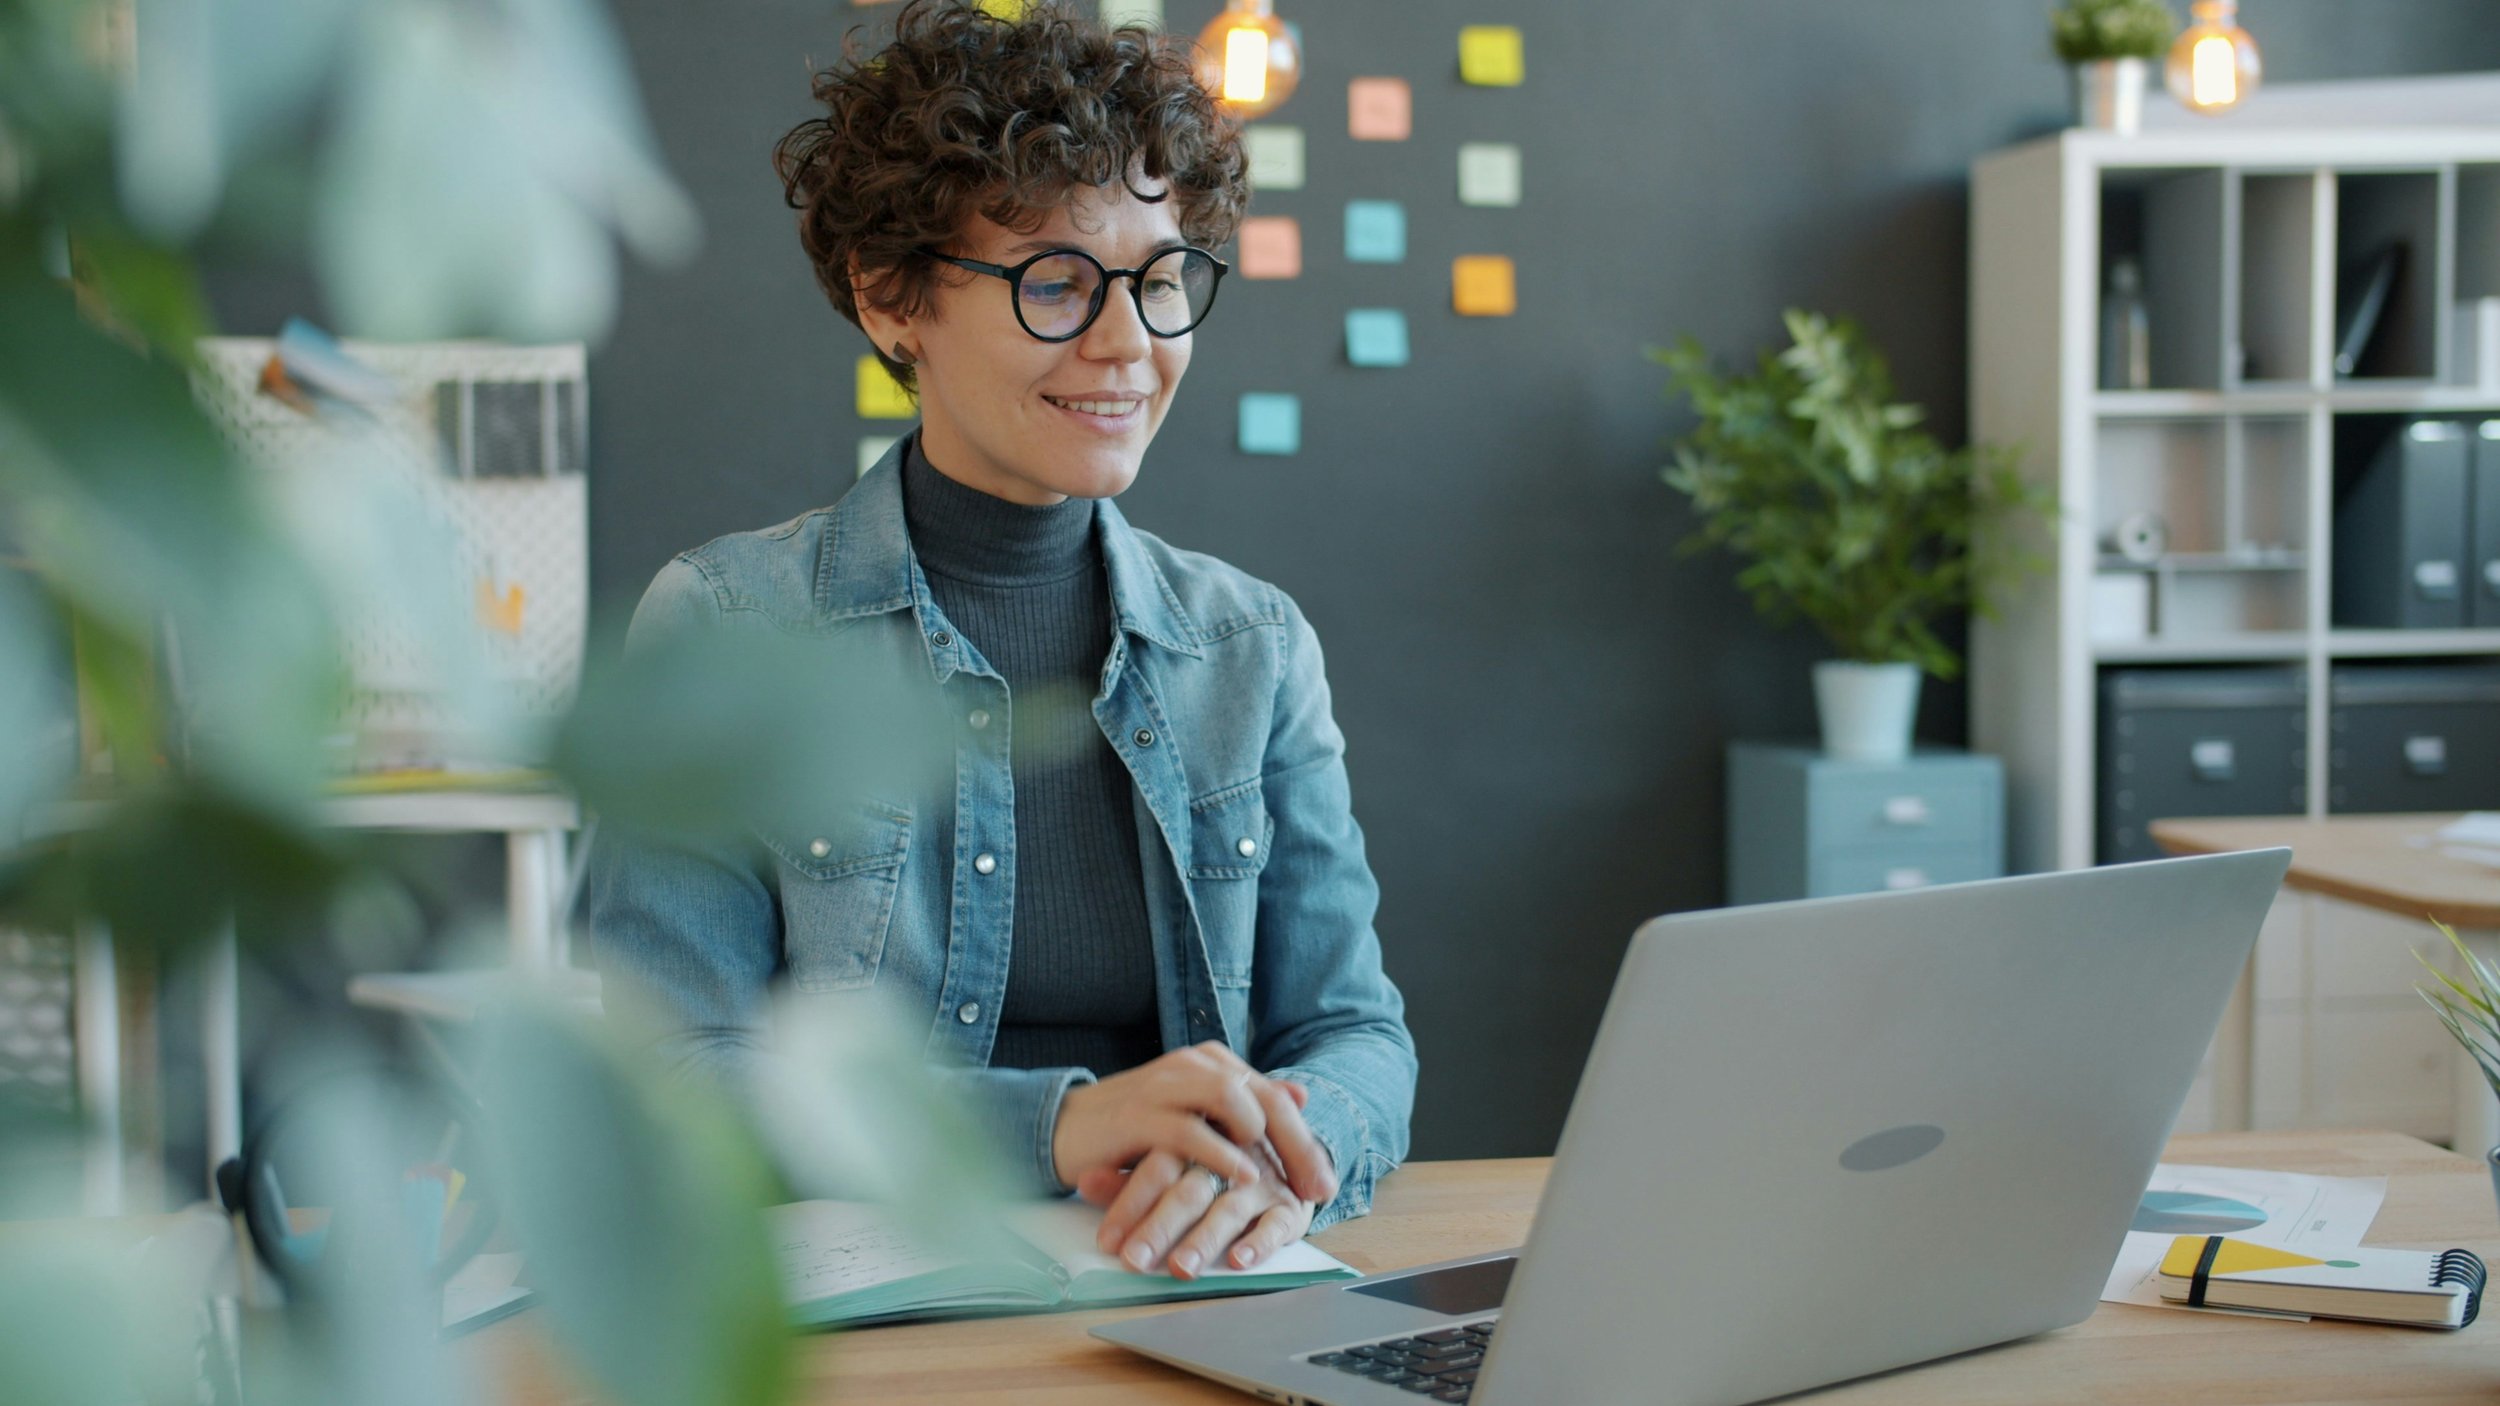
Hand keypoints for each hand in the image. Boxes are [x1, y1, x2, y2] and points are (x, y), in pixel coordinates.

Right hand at [1051, 1043, 1335, 1204]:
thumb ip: (1246, 1104)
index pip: (1275, 1098)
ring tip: (1280, 1178)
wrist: (1068, 1128)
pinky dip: (1222, 1154)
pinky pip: (1191, 1130)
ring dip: (1264, 1141)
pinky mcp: (1140, 1114)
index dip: (1305, 1142)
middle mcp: (1195, 1065)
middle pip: (1264, 1098)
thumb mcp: (1198, 1117)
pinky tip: (1242, 1175)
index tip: (1324, 1186)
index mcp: (1213, 1063)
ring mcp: (1167, 1085)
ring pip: (1233, 1100)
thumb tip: (1300, 1095)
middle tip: (1317, 1190)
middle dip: (1297, 1147)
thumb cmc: (1138, 1128)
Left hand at [1076, 1144, 1318, 1279]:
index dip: (1130, 1204)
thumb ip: (1129, 1176)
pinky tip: (1238, 1260)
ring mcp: (1259, 1184)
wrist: (1286, 1145)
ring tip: (1180, 1267)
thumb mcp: (1174, 1162)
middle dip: (1160, 1227)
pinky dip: (1258, 1242)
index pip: (1157, 1171)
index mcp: (1194, 1144)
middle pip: (1189, 1192)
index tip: (1107, 1242)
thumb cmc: (1217, 1163)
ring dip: (1204, 1239)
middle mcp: (1226, 1162)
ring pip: (1229, 1210)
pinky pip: (1276, 1224)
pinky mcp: (1288, 1207)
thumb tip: (1083, 1180)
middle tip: (1134, 1260)